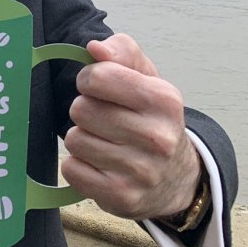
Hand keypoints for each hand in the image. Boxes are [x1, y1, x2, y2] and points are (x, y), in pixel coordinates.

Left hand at [61, 33, 202, 220]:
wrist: (176, 177)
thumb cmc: (152, 118)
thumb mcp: (146, 77)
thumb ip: (122, 52)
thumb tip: (95, 48)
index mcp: (164, 100)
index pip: (98, 77)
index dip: (89, 80)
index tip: (98, 88)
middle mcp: (157, 137)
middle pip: (81, 109)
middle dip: (86, 111)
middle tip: (104, 120)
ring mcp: (141, 171)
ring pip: (75, 140)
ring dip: (82, 139)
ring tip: (104, 142)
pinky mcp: (122, 197)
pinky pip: (72, 169)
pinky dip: (79, 165)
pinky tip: (100, 164)